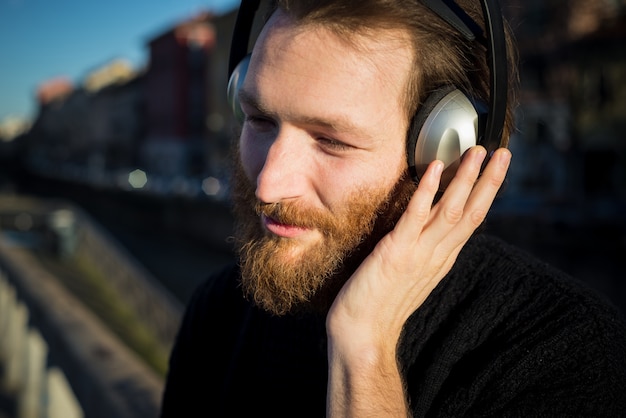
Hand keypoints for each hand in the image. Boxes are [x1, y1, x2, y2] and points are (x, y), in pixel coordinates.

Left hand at [326, 146, 510, 415]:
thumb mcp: (413, 273)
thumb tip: (428, 228)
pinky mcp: (396, 252)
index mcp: (442, 258)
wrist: (364, 334)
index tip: (497, 169)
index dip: (487, 193)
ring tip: (477, 151)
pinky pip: (415, 216)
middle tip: (503, 151)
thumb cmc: (382, 303)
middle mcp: (437, 254)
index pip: (473, 220)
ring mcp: (419, 253)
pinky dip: (427, 191)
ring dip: (465, 179)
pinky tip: (435, 168)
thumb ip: (425, 250)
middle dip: (489, 181)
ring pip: (450, 210)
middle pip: (472, 212)